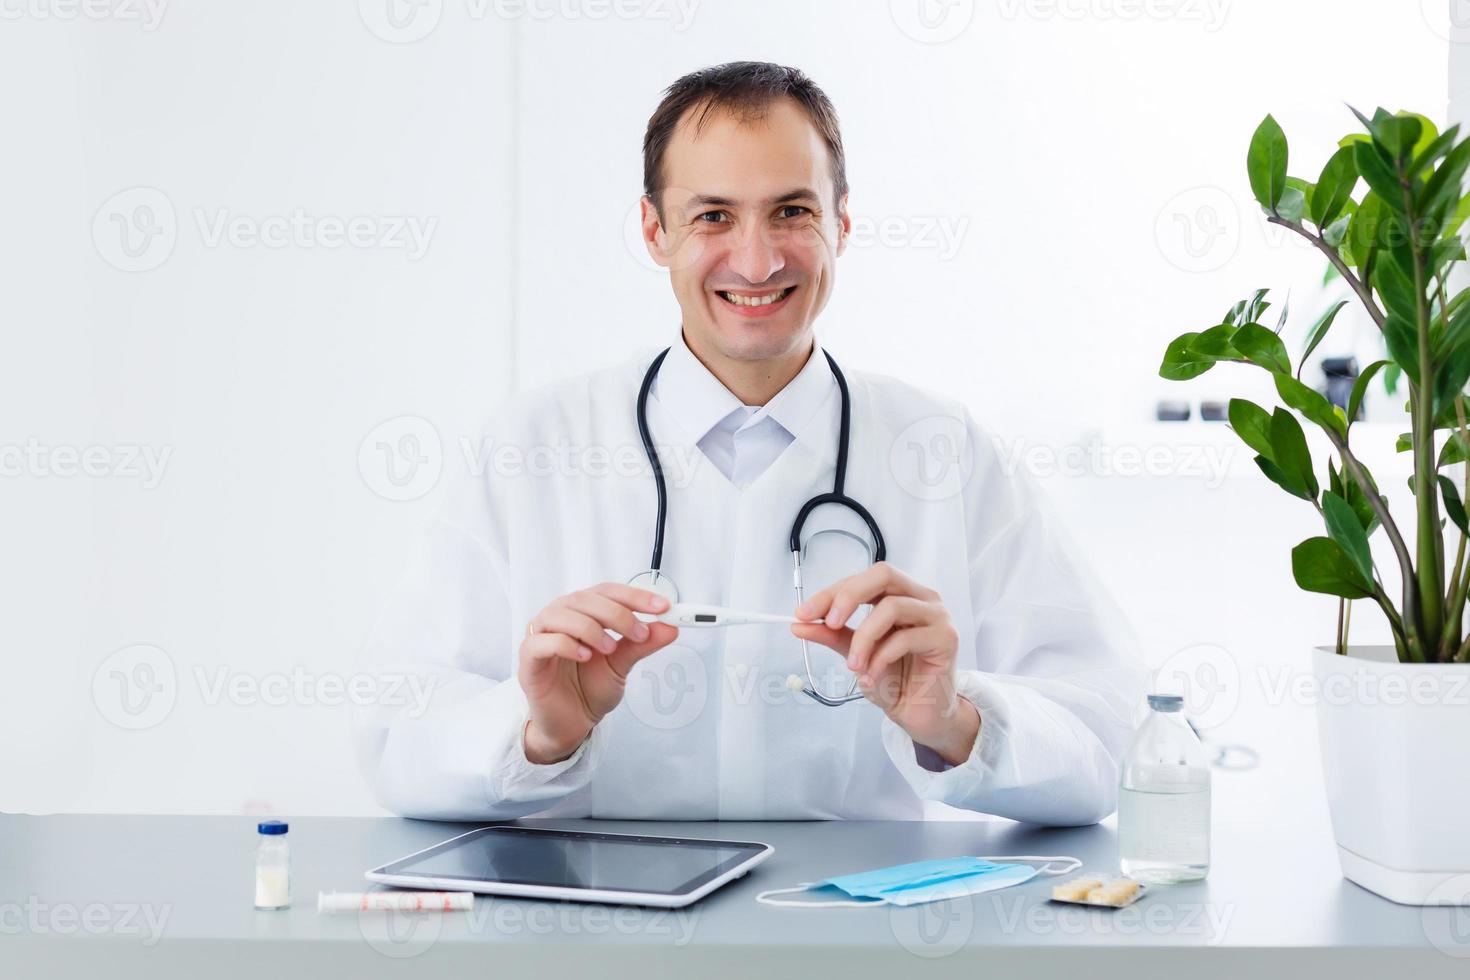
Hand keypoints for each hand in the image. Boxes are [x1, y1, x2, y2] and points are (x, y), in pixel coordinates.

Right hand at [517, 583, 678, 763]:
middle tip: (639, 633)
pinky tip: (585, 656)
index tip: (663, 608)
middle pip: (586, 599)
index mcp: (584, 612)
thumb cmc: (589, 688)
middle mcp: (561, 616)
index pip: (608, 592)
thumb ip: (642, 644)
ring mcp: (541, 635)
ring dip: (591, 628)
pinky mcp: (529, 659)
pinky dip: (565, 644)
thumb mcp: (622, 664)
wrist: (571, 723)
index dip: (635, 596)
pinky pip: (541, 642)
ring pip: (562, 614)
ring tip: (609, 648)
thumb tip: (671, 628)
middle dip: (618, 613)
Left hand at [791, 562, 978, 765]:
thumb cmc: (893, 680)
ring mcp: (937, 616)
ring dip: (864, 638)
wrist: (918, 714)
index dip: (831, 593)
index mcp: (900, 593)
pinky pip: (905, 638)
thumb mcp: (854, 653)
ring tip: (853, 666)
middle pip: (883, 575)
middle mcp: (921, 598)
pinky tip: (872, 676)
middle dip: (848, 597)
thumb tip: (799, 623)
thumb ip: (832, 635)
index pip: (863, 579)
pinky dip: (880, 658)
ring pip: (892, 607)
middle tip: (828, 623)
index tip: (803, 613)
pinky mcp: (946, 639)